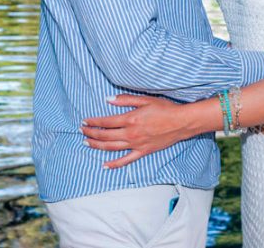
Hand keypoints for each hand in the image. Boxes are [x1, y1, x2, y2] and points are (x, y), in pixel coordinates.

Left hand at [81, 95, 195, 168]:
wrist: (181, 122)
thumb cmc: (165, 108)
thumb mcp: (145, 99)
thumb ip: (125, 100)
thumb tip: (107, 99)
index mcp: (130, 119)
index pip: (106, 122)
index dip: (93, 122)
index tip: (84, 121)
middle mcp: (131, 134)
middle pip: (105, 136)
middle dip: (91, 133)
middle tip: (82, 131)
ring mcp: (136, 144)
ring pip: (111, 148)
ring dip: (97, 146)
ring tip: (86, 143)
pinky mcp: (143, 152)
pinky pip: (125, 160)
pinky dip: (114, 164)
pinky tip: (104, 165)